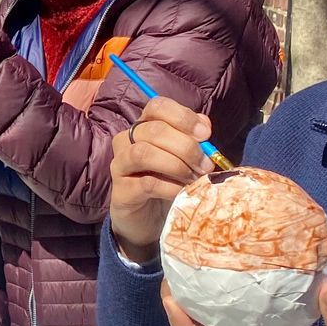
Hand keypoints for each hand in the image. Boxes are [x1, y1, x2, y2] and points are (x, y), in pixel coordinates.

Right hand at [109, 96, 214, 262]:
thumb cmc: (167, 182)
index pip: (157, 106)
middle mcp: (127, 141)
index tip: (205, 135)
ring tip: (194, 178)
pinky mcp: (121, 191)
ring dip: (176, 164)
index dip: (183, 117)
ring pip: (143, 153)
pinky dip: (170, 187)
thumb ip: (193, 139)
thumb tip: (204, 127)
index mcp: (144, 127)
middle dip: (186, 147)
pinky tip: (182, 193)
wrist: (148, 219)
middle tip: (206, 165)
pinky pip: (146, 183)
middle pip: (154, 130)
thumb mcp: (185, 158)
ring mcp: (120, 165)